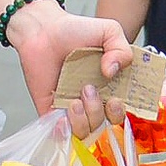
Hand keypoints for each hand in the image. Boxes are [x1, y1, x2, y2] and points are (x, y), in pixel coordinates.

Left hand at [8, 0, 130, 136]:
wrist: (42, 30)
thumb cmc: (74, 30)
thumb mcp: (109, 32)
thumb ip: (122, 50)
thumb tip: (113, 71)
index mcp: (111, 87)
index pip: (122, 112)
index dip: (121, 112)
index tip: (117, 99)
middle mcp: (94, 102)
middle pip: (106, 127)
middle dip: (102, 114)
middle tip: (90, 90)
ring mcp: (73, 110)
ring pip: (86, 133)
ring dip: (84, 118)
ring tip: (75, 99)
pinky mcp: (52, 113)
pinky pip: (62, 135)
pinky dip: (65, 130)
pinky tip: (64, 113)